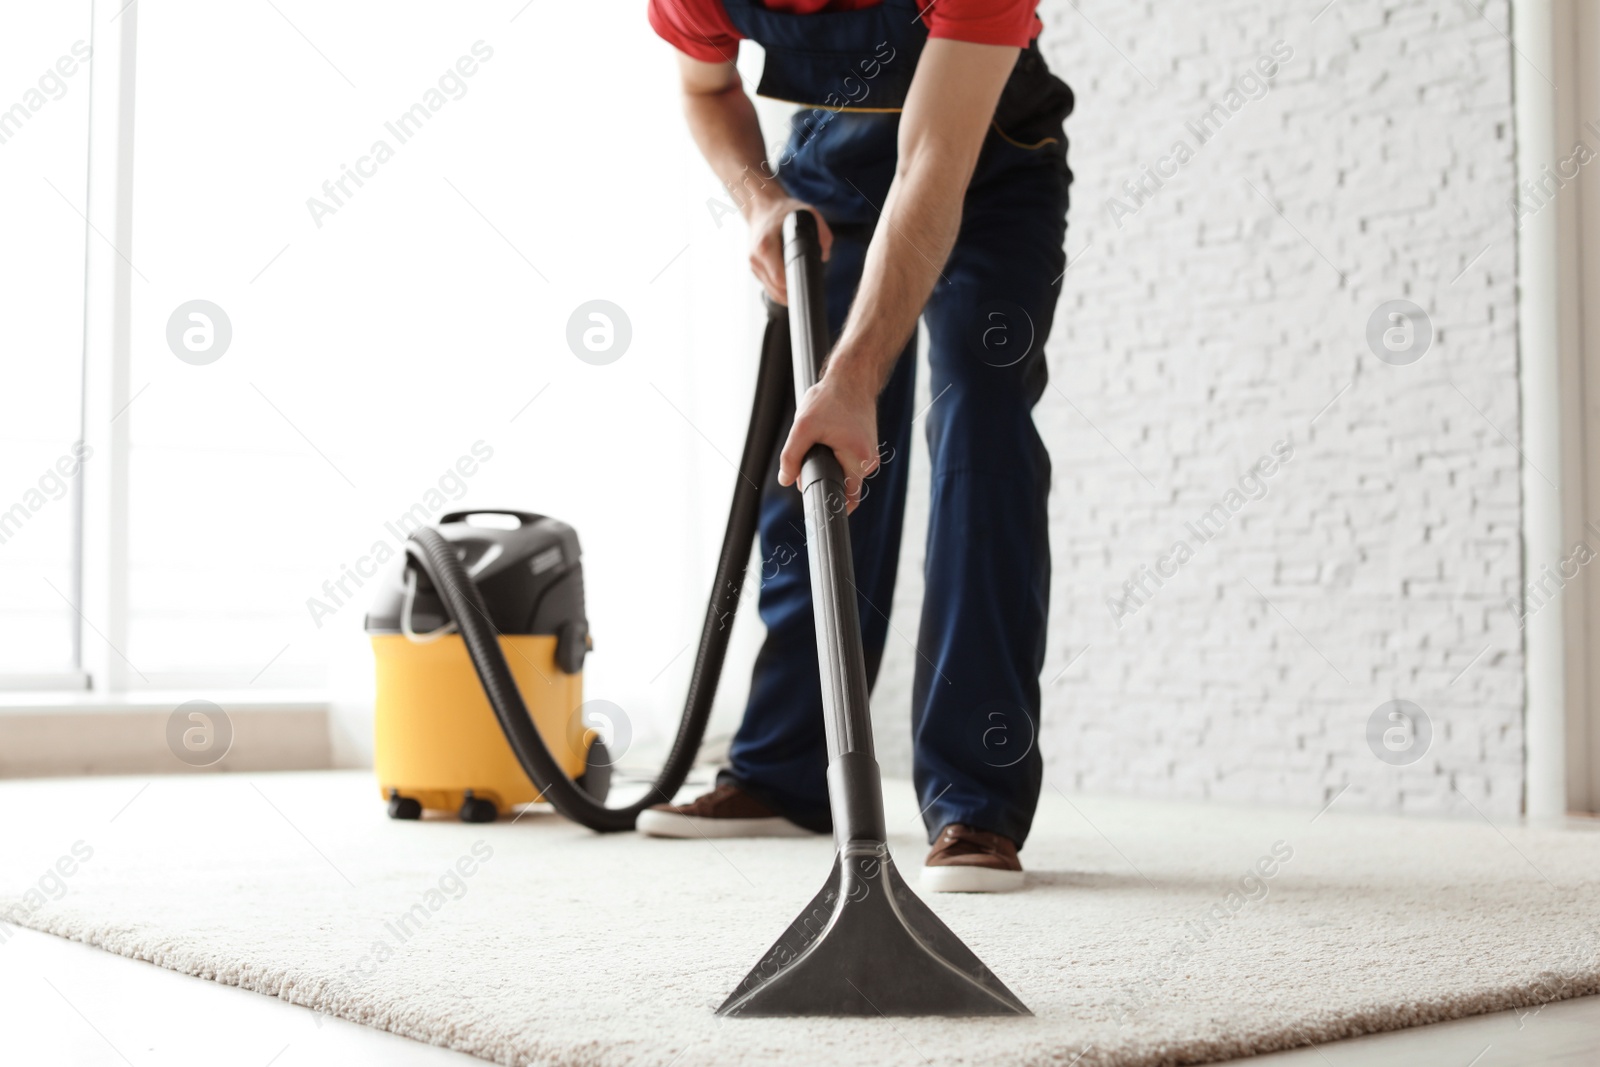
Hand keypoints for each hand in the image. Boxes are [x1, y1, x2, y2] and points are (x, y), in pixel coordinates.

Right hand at [746, 194, 832, 304]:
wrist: (762, 207)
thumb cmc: (784, 211)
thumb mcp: (808, 214)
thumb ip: (822, 233)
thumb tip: (824, 255)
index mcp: (766, 246)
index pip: (779, 278)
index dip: (794, 287)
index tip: (806, 287)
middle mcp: (756, 257)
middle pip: (775, 289)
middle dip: (793, 293)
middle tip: (808, 291)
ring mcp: (753, 264)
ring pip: (771, 291)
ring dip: (785, 294)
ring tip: (800, 288)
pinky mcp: (754, 267)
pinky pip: (767, 286)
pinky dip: (778, 289)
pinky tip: (789, 284)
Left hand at [777, 363, 878, 512]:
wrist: (852, 377)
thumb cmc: (831, 398)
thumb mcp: (803, 427)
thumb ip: (790, 457)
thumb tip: (785, 480)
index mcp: (859, 460)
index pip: (848, 499)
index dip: (829, 503)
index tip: (817, 504)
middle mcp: (869, 461)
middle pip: (842, 486)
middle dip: (824, 477)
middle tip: (812, 455)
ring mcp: (869, 454)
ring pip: (843, 472)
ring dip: (829, 464)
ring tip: (823, 439)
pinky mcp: (866, 447)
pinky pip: (848, 461)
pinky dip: (835, 454)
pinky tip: (830, 436)